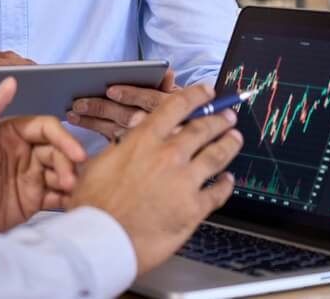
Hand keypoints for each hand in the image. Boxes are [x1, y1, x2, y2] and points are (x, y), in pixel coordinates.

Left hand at [0, 77, 86, 231]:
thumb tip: (10, 80)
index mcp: (10, 132)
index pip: (46, 127)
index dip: (63, 138)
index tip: (75, 153)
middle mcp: (23, 151)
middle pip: (58, 151)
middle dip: (68, 163)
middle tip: (70, 180)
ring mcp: (29, 176)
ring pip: (61, 172)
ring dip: (71, 181)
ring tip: (72, 193)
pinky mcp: (32, 200)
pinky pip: (58, 197)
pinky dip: (69, 199)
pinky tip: (74, 205)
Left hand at [66, 68, 177, 140]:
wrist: (183, 148)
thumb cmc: (176, 114)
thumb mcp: (178, 98)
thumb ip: (169, 85)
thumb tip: (166, 73)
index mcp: (167, 109)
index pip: (149, 100)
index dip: (131, 95)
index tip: (111, 90)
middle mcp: (153, 127)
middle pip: (125, 116)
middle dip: (101, 109)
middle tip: (78, 103)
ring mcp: (141, 142)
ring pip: (113, 130)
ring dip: (91, 122)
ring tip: (72, 113)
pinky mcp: (129, 151)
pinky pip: (109, 141)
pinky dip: (92, 131)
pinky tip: (78, 122)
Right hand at [66, 84, 242, 275]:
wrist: (101, 239)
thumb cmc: (94, 206)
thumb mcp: (100, 163)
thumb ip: (121, 149)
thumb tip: (129, 140)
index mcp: (144, 140)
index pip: (176, 107)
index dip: (196, 95)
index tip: (207, 91)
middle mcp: (168, 156)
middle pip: (203, 128)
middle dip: (219, 119)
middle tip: (228, 115)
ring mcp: (184, 181)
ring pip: (217, 155)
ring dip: (229, 144)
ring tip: (235, 138)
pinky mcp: (193, 208)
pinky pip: (218, 192)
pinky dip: (226, 184)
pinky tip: (229, 181)